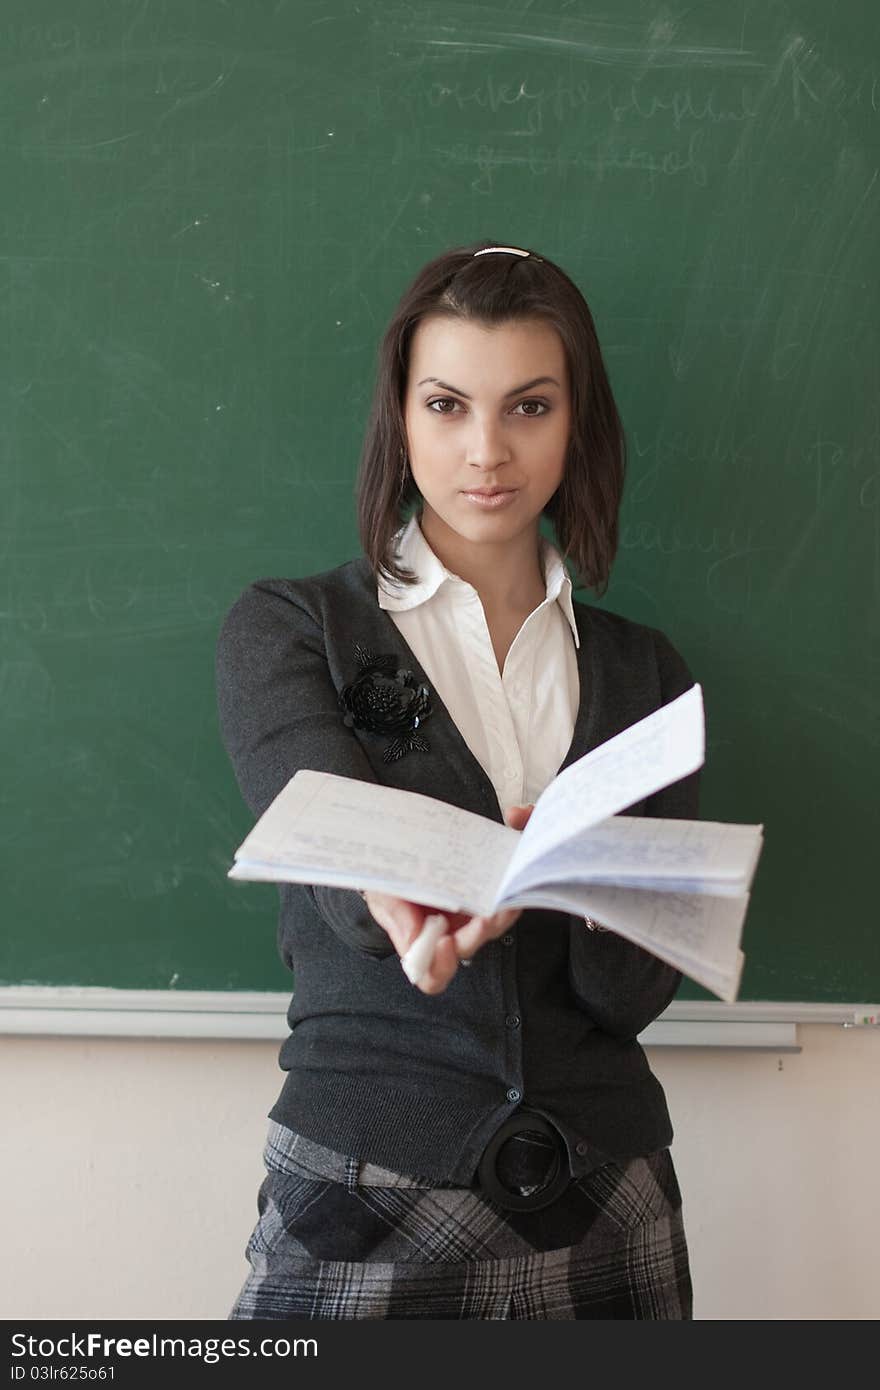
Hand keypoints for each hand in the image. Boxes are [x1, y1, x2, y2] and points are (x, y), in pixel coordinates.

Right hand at [362, 803, 534, 994]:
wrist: (402, 847)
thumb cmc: (390, 876)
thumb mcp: (384, 892)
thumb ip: (396, 915)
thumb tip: (412, 939)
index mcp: (419, 942)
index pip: (432, 974)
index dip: (440, 966)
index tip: (443, 942)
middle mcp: (446, 935)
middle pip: (466, 948)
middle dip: (475, 935)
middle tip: (481, 919)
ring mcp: (467, 918)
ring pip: (489, 930)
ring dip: (497, 920)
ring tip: (500, 904)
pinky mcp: (483, 898)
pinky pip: (500, 907)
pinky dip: (505, 901)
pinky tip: (506, 891)